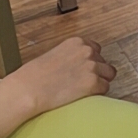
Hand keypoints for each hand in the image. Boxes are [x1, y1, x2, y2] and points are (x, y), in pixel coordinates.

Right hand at [0, 36, 115, 117]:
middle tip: (82, 82)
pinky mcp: (93, 83)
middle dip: (96, 72)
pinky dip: (98, 93)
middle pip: (103, 62)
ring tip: (86, 90)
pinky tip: (85, 96)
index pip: (96, 49)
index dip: (91, 61)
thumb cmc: (34, 75)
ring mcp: (92, 67)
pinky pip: (105, 88)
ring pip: (109, 75)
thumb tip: (76, 65)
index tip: (83, 70)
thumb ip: (69, 56)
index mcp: (77, 42)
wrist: (28, 89)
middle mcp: (87, 51)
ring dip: (100, 82)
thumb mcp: (53, 55)